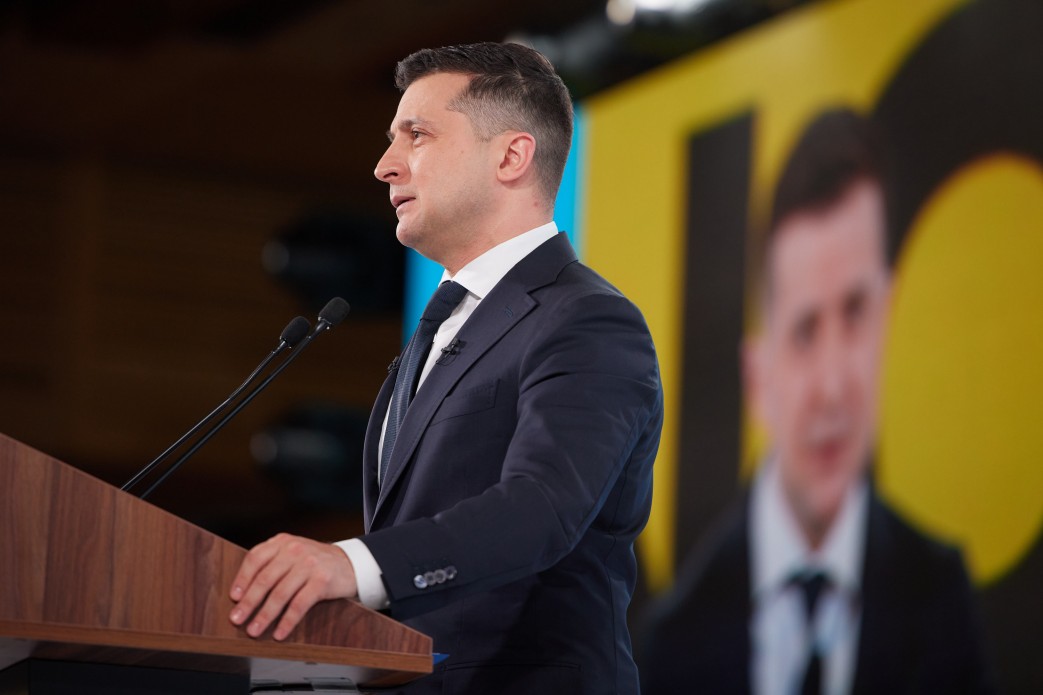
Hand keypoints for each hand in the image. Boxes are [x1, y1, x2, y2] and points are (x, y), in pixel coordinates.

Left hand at [228, 533, 357, 640]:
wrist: (351, 564)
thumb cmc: (316, 563)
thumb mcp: (293, 554)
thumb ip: (272, 564)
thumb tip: (243, 592)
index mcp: (283, 542)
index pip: (255, 558)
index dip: (242, 579)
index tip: (234, 598)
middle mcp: (294, 550)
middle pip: (265, 579)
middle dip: (249, 603)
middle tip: (237, 620)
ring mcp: (309, 564)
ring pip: (280, 594)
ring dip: (265, 615)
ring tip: (255, 630)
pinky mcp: (322, 581)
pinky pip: (299, 604)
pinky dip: (287, 621)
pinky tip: (280, 632)